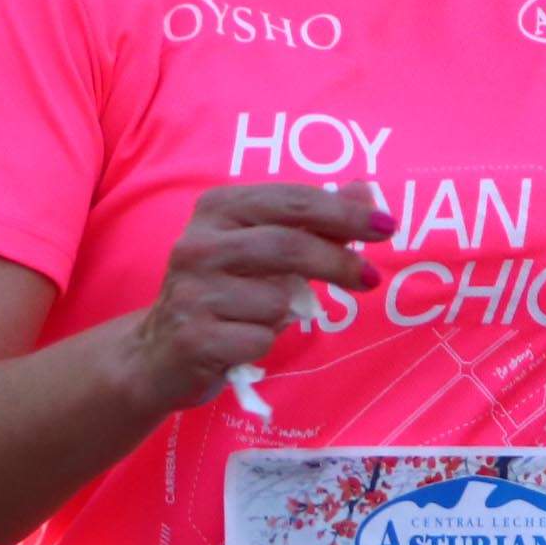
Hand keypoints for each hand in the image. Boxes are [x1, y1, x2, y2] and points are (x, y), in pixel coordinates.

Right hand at [116, 183, 387, 412]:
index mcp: (217, 209)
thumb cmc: (222, 294)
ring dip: (286, 313)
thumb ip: (313, 220)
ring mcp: (191, 291)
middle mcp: (198, 244)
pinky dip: (264, 343)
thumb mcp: (263, 249)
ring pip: (277, 300)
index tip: (387, 226)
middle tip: (372, 278)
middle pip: (289, 246)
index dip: (343, 213)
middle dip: (339, 262)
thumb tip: (365, 191)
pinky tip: (240, 341)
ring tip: (260, 316)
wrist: (158, 353)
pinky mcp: (193, 337)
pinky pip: (260, 339)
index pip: (292, 201)